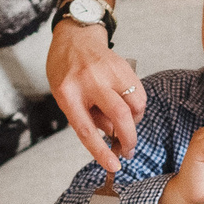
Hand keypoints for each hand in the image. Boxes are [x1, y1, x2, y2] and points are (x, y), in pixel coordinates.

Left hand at [47, 13, 142, 173]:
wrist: (75, 37)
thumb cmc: (66, 71)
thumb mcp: (64, 96)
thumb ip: (86, 116)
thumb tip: (112, 135)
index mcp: (68, 93)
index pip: (87, 129)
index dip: (101, 151)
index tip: (114, 165)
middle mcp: (89, 81)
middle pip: (118, 116)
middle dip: (129, 139)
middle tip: (129, 150)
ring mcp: (109, 72)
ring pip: (134, 105)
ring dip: (134, 121)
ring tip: (125, 121)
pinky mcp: (124, 67)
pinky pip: (139, 93)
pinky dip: (137, 107)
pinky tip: (127, 106)